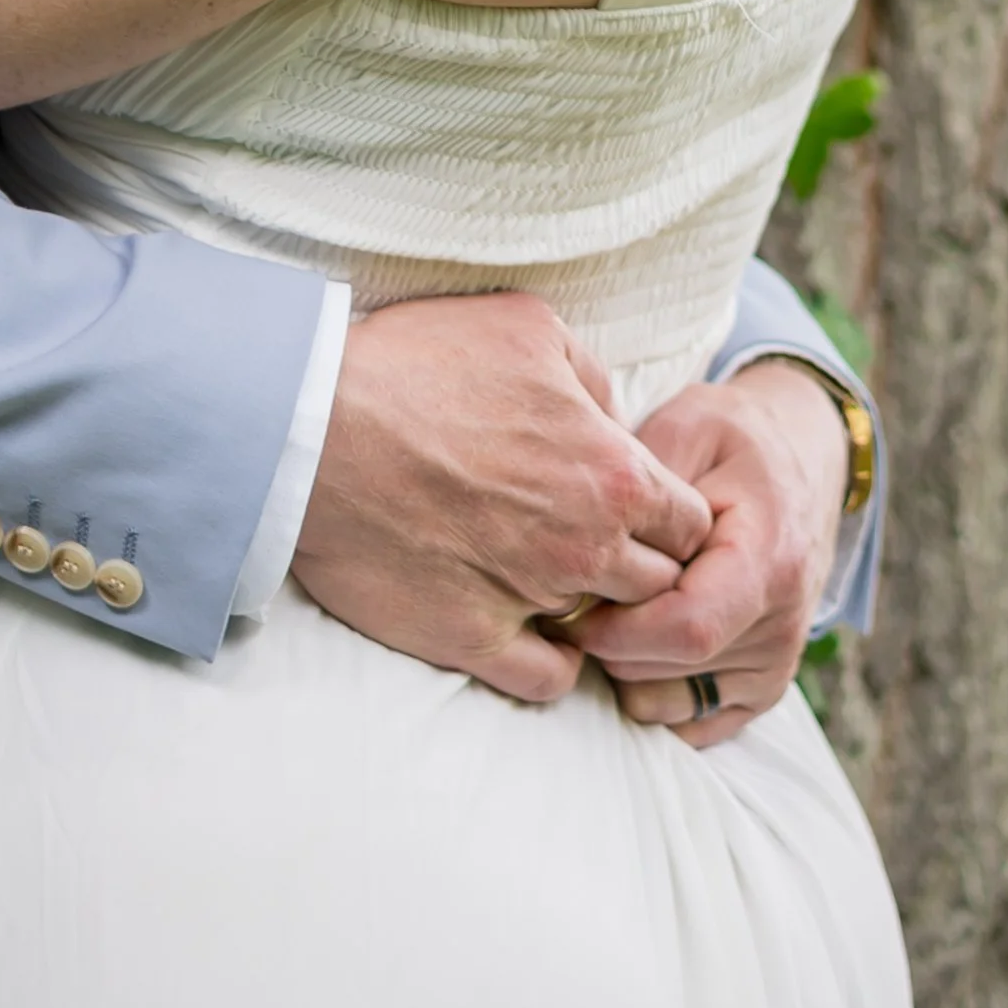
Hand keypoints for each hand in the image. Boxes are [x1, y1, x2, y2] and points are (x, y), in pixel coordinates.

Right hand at [292, 292, 715, 706]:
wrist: (314, 427)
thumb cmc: (416, 365)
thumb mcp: (527, 327)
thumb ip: (593, 377)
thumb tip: (613, 419)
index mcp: (614, 472)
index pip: (694, 523)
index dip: (671, 515)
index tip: (635, 508)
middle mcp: (587, 546)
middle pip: (661, 583)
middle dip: (643, 566)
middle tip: (598, 546)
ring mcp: (532, 599)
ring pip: (607, 630)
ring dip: (594, 609)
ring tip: (557, 582)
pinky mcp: (472, 639)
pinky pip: (546, 680)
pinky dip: (551, 663)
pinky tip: (532, 633)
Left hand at [574, 362, 850, 748]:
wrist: (800, 459)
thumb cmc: (733, 440)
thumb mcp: (688, 427)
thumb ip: (645, 482)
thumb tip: (591, 535)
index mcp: (766, 560)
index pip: (688, 628)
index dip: (616, 628)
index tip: (572, 597)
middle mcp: (781, 623)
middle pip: (666, 669)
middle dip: (604, 642)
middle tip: (575, 595)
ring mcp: (776, 662)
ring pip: (666, 702)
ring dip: (620, 666)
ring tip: (612, 608)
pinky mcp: (762, 687)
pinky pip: (687, 724)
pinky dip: (647, 691)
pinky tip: (636, 640)